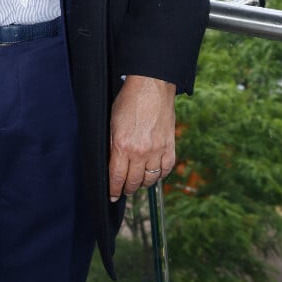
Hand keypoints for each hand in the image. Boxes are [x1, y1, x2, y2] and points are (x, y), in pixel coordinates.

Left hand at [109, 75, 175, 201]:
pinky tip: (153, 173)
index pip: (117, 177)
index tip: (112, 195)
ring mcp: (157, 150)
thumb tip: (112, 165)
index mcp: (122, 146)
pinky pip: (165, 170)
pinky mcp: (170, 147)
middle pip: (133, 182)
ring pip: (150, 179)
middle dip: (127, 188)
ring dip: (142, 183)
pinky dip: (159, 174)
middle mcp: (140, 152)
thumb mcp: (112, 122)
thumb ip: (113, 145)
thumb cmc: (128, 101)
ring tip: (138, 181)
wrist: (151, 86)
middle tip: (124, 189)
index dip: (114, 189)